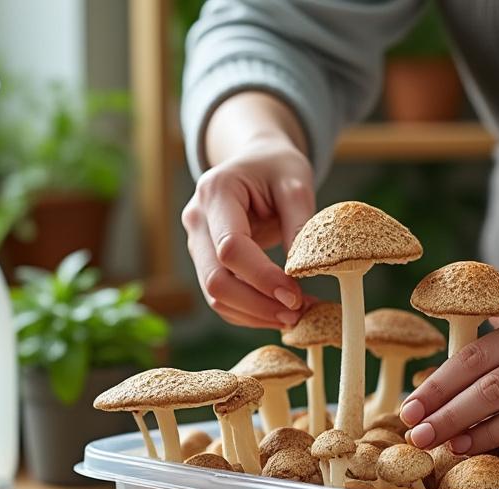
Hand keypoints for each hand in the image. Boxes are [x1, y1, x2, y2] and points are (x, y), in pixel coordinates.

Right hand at [182, 135, 314, 328]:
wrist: (255, 162)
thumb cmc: (276, 167)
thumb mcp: (296, 183)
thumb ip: (299, 223)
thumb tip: (302, 271)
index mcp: (216, 192)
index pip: (230, 247)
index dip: (262, 276)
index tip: (295, 294)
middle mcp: (197, 220)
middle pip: (215, 279)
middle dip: (257, 304)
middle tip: (297, 314)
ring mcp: (197, 244)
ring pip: (216, 296)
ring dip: (255, 314)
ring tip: (295, 316)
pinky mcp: (205, 262)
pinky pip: (222, 299)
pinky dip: (250, 313)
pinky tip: (280, 312)